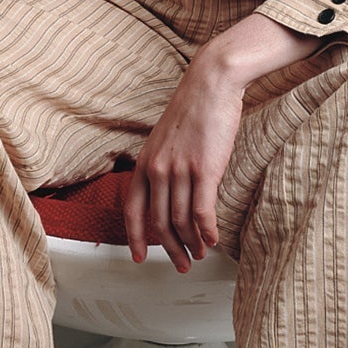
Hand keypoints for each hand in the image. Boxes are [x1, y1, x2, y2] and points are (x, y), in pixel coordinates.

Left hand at [124, 56, 244, 272]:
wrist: (211, 83)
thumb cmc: (194, 110)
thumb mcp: (166, 140)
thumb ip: (163, 166)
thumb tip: (170, 195)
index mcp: (145, 163)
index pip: (133, 210)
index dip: (135, 238)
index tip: (141, 257)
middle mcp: (157, 170)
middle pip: (159, 223)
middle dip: (171, 249)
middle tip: (181, 265)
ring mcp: (180, 170)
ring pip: (181, 222)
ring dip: (192, 244)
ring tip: (200, 254)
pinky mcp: (204, 169)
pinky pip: (202, 212)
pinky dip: (208, 231)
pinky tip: (214, 239)